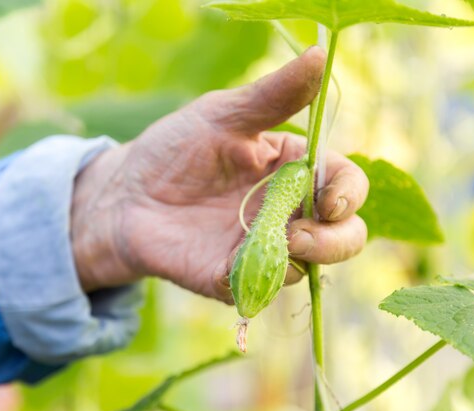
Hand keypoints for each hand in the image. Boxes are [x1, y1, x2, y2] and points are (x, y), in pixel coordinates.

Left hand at [71, 47, 368, 303]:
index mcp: (292, 169)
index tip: (329, 198)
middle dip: (336, 240)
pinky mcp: (231, 278)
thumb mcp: (221, 115)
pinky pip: (259, 291)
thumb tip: (319, 56)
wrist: (126, 194)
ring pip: (309, 269)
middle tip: (301, 233)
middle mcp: (287, 212)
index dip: (347, 192)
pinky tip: (229, 266)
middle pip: (344, 236)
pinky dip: (256, 283)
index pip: (344, 183)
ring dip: (302, 262)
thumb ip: (271, 96)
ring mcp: (262, 248)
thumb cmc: (174, 149)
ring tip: (273, 244)